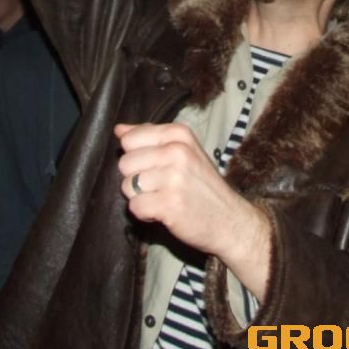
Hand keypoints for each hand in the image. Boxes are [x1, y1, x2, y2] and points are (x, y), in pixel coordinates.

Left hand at [116, 122, 270, 298]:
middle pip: (125, 163)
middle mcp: (177, 151)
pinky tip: (162, 211)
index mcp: (179, 134)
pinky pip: (134, 207)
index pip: (130, 138)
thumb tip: (119, 129)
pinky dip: (144, 214)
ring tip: (162, 198)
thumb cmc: (202, 184)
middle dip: (136, 178)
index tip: (156, 166)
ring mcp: (174, 178)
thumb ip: (150, 137)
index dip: (136, 156)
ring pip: (127, 186)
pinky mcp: (169, 204)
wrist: (229, 219)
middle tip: (160, 186)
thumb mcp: (184, 151)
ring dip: (140, 197)